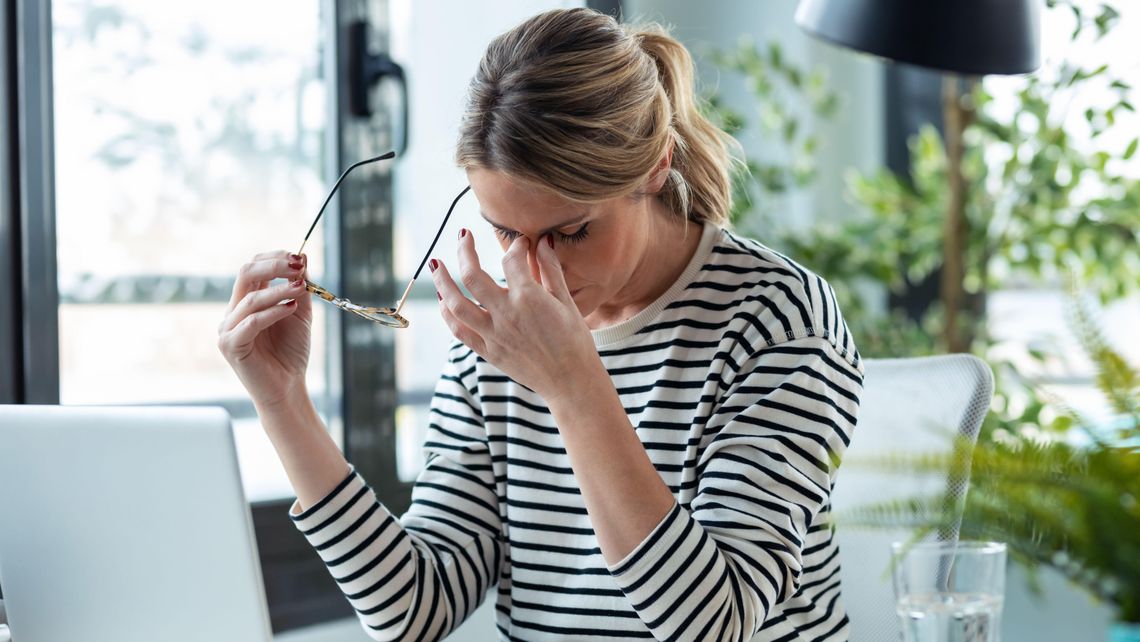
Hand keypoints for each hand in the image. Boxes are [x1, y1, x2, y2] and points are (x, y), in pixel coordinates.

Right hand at [217, 251, 311, 409]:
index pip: (253, 267)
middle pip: (245, 273)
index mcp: (246, 301)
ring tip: (301, 287)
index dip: (274, 258)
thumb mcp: (300, 312)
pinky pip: (251, 322)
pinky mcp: (231, 345)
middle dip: (273, 265)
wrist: (288, 387)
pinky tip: (292, 308)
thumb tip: (303, 255)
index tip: (298, 257)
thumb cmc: (291, 351)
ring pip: (250, 298)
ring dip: (279, 289)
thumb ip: (299, 286)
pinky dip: (273, 312)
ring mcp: (228, 328)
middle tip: (298, 265)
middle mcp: (233, 312)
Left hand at [431, 231, 601, 404]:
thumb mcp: (566, 301)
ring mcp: (493, 334)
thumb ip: (551, 269)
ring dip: (442, 282)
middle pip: (472, 275)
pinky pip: (459, 331)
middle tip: (463, 236)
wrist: (570, 381)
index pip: (511, 260)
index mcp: (528, 298)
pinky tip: (444, 301)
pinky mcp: (488, 351)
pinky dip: (448, 314)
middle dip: (464, 250)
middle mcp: (505, 314)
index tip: (521, 244)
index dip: (516, 246)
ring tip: (437, 265)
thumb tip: (544, 241)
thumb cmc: (575, 341)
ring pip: (456, 304)